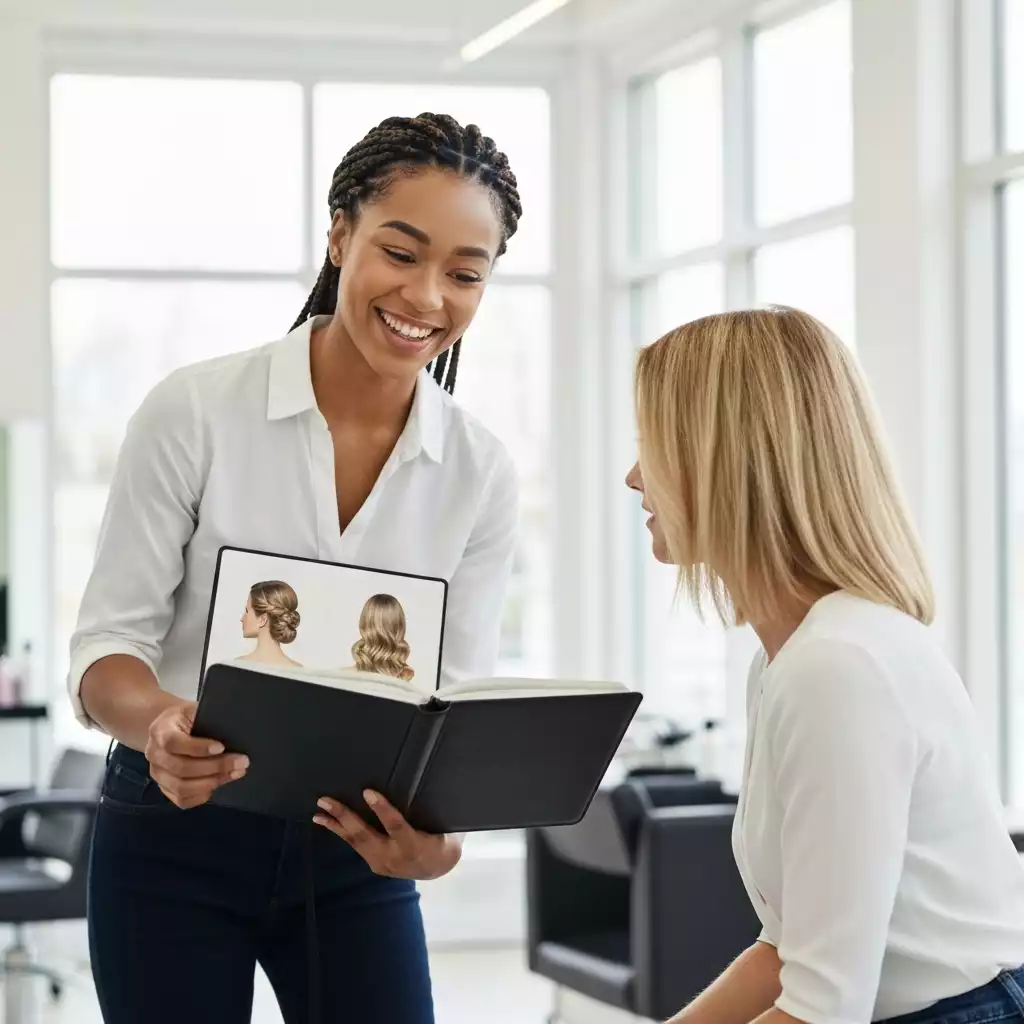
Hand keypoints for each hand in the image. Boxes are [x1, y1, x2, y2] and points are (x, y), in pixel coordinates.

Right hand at [144, 699, 248, 808]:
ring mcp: (157, 774)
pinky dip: (202, 795)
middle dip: (214, 767)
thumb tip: (234, 728)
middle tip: (240, 762)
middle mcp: (154, 755)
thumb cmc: (185, 718)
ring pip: (181, 788)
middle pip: (180, 768)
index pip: (173, 742)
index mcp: (159, 731)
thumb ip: (207, 717)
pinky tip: (218, 783)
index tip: (221, 747)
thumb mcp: (192, 709)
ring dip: (212, 782)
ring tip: (234, 773)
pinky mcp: (164, 788)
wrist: (167, 727)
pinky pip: (181, 800)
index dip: (197, 747)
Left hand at [314, 790, 461, 879]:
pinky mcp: (374, 864)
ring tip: (318, 812)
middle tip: (327, 800)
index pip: (396, 827)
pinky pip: (356, 846)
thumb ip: (434, 812)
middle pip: (366, 836)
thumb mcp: (447, 828)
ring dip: (336, 825)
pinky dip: (340, 832)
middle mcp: (394, 857)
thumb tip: (432, 780)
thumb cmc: (445, 837)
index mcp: (415, 846)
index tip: (368, 792)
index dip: (382, 810)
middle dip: (345, 817)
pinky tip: (327, 822)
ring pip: (356, 842)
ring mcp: (382, 863)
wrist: (439, 868)